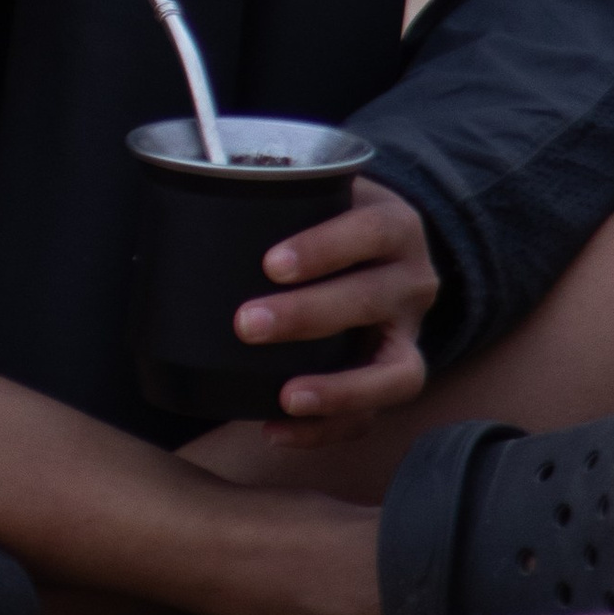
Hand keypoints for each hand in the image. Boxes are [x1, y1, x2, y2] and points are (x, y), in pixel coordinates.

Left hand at [233, 177, 437, 445]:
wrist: (384, 254)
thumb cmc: (333, 222)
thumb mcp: (323, 192)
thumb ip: (281, 190)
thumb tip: (201, 184)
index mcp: (396, 225)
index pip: (372, 232)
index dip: (326, 248)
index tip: (271, 264)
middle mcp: (413, 281)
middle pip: (374, 299)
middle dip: (310, 315)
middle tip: (248, 324)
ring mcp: (410, 335)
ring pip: (396, 372)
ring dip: (339, 389)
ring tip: (286, 397)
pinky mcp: (397, 377)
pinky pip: (373, 416)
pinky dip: (327, 429)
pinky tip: (276, 430)